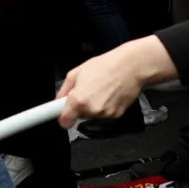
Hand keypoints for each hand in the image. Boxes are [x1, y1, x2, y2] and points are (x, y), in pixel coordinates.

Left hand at [57, 36, 175, 126]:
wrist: (130, 67)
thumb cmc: (105, 66)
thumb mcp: (76, 73)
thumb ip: (64, 89)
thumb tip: (58, 99)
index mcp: (78, 100)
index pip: (64, 121)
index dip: (61, 117)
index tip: (59, 115)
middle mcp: (92, 110)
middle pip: (78, 116)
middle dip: (79, 105)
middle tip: (86, 90)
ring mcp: (105, 114)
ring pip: (91, 115)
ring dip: (92, 105)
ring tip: (99, 89)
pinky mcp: (117, 116)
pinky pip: (104, 114)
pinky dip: (104, 106)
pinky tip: (108, 93)